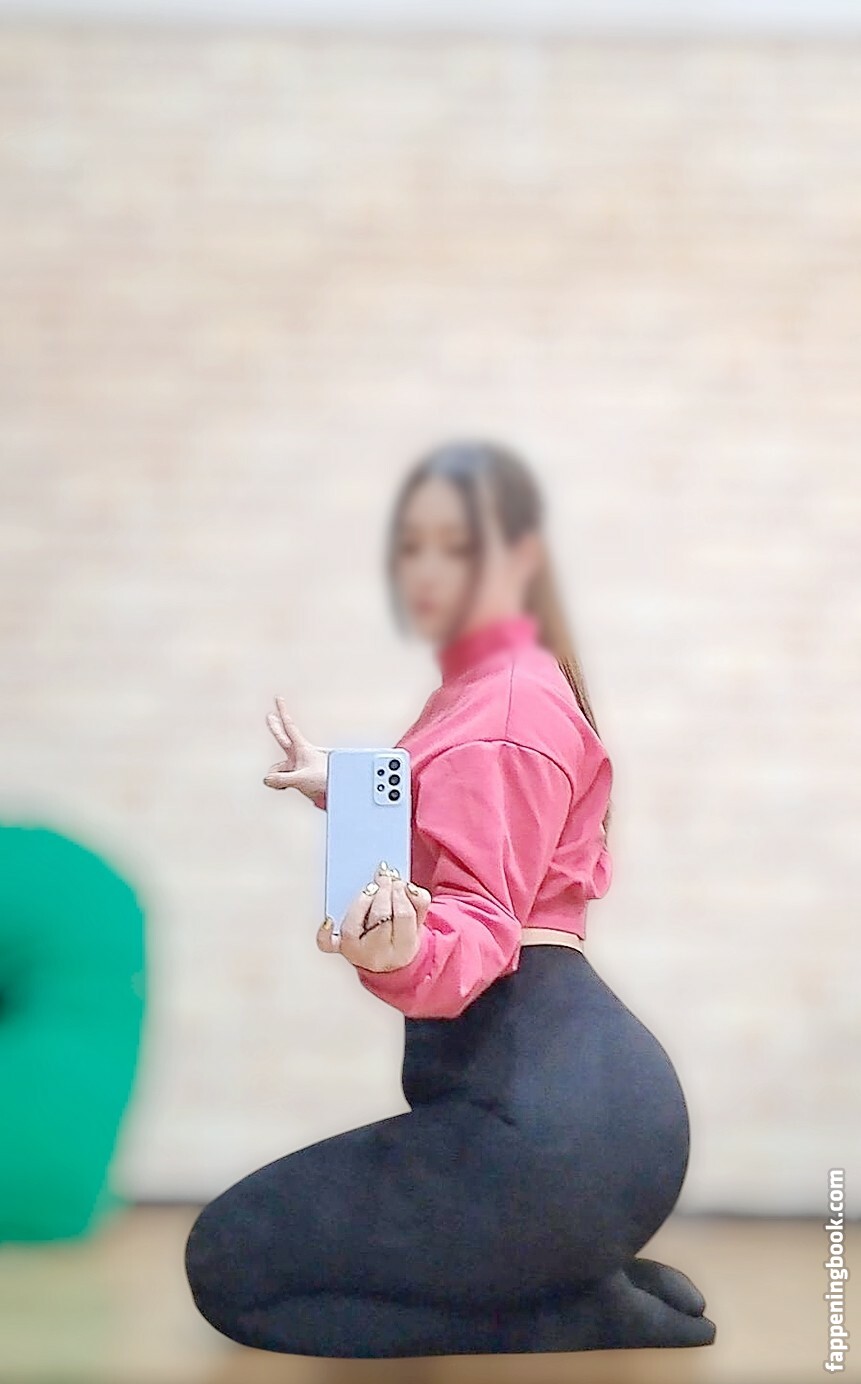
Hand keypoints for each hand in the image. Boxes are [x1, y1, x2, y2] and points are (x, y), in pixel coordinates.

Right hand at [263, 696, 327, 801]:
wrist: (337, 792)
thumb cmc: (324, 781)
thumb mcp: (300, 779)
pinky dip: (279, 784)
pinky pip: (280, 779)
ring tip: (286, 785)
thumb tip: (267, 779)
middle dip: (276, 727)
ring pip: (277, 767)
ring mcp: (297, 766)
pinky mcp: (297, 778)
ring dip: (277, 775)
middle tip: (270, 716)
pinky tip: (286, 788)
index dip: (283, 712)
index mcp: (302, 748)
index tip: (279, 699)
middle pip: (282, 738)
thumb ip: (281, 779)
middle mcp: (298, 755)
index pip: (289, 726)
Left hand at [317, 863, 431, 972]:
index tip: (399, 881)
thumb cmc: (402, 937)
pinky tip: (328, 920)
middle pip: (380, 918)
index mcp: (403, 948)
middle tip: (385, 878)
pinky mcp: (340, 950)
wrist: (391, 964)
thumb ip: (420, 901)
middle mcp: (378, 954)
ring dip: (361, 902)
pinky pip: (328, 944)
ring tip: (371, 888)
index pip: (403, 916)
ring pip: (353, 927)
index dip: (400, 894)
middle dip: (383, 893)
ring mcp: (356, 953)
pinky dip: (325, 933)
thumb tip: (408, 887)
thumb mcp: (418, 922)